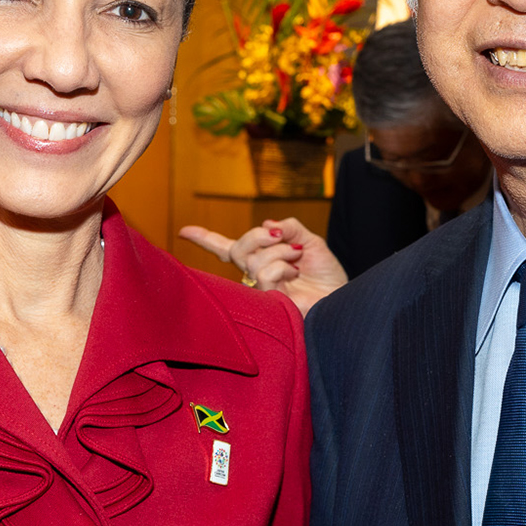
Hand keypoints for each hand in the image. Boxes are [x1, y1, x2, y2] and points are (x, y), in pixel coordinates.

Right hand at [179, 219, 348, 312]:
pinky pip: (263, 273)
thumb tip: (267, 224)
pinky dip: (282, 266)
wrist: (341, 297)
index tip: (184, 231)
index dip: (205, 238)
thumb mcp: (310, 241)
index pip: (226, 248)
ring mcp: (258, 289)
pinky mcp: (265, 301)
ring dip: (280, 252)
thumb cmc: (327, 276)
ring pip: (252, 259)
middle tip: (280, 236)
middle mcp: (254, 275)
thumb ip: (289, 228)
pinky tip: (295, 275)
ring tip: (297, 262)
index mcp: (261, 259)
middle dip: (258, 235)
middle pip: (237, 247)